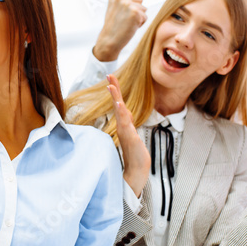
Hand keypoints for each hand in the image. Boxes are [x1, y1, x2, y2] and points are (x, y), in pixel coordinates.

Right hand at [94, 0, 146, 61]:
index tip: (119, 15)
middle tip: (124, 20)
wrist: (109, 40)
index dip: (130, 8)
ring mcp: (128, 4)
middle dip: (135, 11)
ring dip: (137, 18)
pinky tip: (129, 27)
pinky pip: (145, 17)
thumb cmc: (113, 27)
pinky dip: (139, 24)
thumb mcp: (115, 8)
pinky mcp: (135, 12)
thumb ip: (124, 0)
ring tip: (126, 23)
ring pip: (144, 9)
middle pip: (140, 2)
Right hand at [107, 74, 148, 195]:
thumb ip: (127, 125)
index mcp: (124, 124)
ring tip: (111, 87)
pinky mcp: (130, 137)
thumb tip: (125, 115)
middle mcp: (122, 126)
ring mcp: (125, 131)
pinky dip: (121, 113)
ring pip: (120, 112)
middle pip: (117, 104)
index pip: (119, 104)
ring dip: (116, 98)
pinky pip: (125, 123)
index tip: (111, 78)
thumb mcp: (132, 135)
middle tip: (109, 75)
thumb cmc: (135, 154)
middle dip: (114, 89)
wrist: (137, 170)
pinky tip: (119, 105)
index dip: (116, 92)